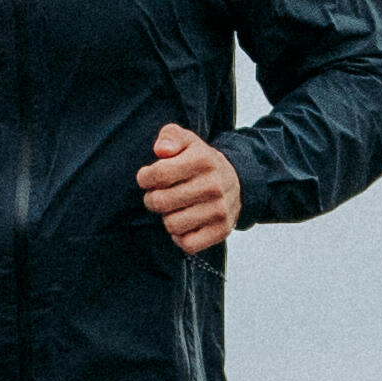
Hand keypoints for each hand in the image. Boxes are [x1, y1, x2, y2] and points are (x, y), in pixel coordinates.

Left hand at [139, 124, 243, 254]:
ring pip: (171, 224)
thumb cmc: (201, 161)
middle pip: (160, 202)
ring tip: (174, 208)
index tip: (148, 178)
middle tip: (159, 195)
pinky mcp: (222, 230)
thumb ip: (170, 136)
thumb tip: (161, 150)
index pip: (158, 175)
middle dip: (152, 199)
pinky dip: (180, 237)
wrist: (236, 181)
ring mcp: (220, 210)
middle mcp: (213, 186)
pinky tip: (184, 223)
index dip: (144, 178)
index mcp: (203, 160)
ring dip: (167, 217)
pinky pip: (188, 244)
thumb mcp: (186, 140)